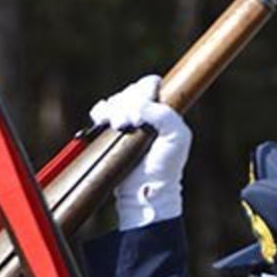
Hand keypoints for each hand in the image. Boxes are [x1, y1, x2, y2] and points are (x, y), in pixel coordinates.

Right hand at [88, 74, 190, 228]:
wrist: (145, 191)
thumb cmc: (165, 167)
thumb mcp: (177, 136)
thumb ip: (164, 114)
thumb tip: (138, 105)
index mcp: (163, 109)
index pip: (149, 84)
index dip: (143, 94)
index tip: (139, 117)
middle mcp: (145, 112)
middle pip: (130, 91)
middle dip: (126, 105)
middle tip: (126, 126)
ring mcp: (128, 122)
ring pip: (115, 100)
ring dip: (113, 110)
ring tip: (118, 128)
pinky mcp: (110, 133)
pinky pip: (101, 111)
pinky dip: (100, 112)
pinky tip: (102, 121)